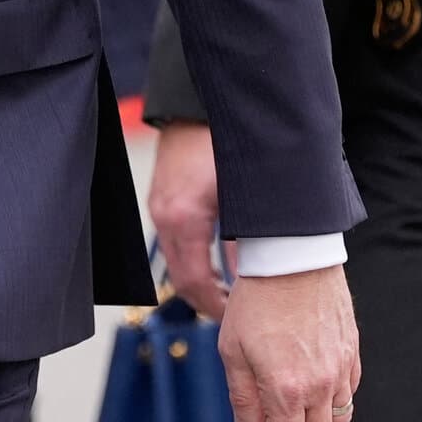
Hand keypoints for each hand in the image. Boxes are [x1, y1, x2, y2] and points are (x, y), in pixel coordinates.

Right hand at [149, 120, 230, 319]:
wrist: (196, 102)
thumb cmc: (225, 142)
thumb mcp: (246, 197)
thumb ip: (250, 240)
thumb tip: (261, 276)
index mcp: (184, 217)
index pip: (194, 282)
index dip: (216, 307)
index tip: (236, 319)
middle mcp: (164, 214)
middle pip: (180, 277)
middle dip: (207, 299)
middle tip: (235, 314)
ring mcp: (159, 204)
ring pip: (175, 260)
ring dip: (200, 279)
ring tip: (230, 292)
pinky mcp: (162, 195)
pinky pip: (174, 239)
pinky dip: (193, 257)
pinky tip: (217, 260)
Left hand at [219, 266, 360, 421]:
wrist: (293, 257)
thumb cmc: (255, 299)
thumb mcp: (232, 348)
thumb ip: (242, 396)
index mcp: (287, 390)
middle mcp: (320, 387)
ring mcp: (340, 370)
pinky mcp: (351, 353)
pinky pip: (348, 396)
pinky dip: (335, 415)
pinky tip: (322, 415)